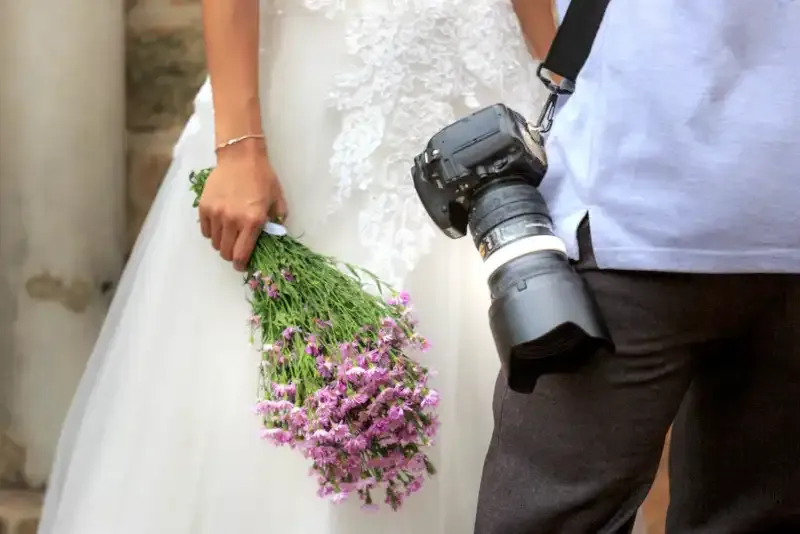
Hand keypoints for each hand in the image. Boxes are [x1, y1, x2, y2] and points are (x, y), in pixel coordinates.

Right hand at [198, 140, 287, 270]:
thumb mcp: (277, 201)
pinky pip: (205, 230)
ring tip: (229, 235)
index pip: (241, 254)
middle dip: (231, 255)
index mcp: (252, 221)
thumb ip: (277, 222)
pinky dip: (212, 233)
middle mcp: (232, 220)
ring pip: (214, 243)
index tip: (242, 265)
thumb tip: (273, 240)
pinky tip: (220, 226)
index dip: (241, 265)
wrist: (241, 157)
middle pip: (225, 252)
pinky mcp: (204, 207)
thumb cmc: (262, 178)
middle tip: (237, 249)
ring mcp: (216, 214)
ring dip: (222, 243)